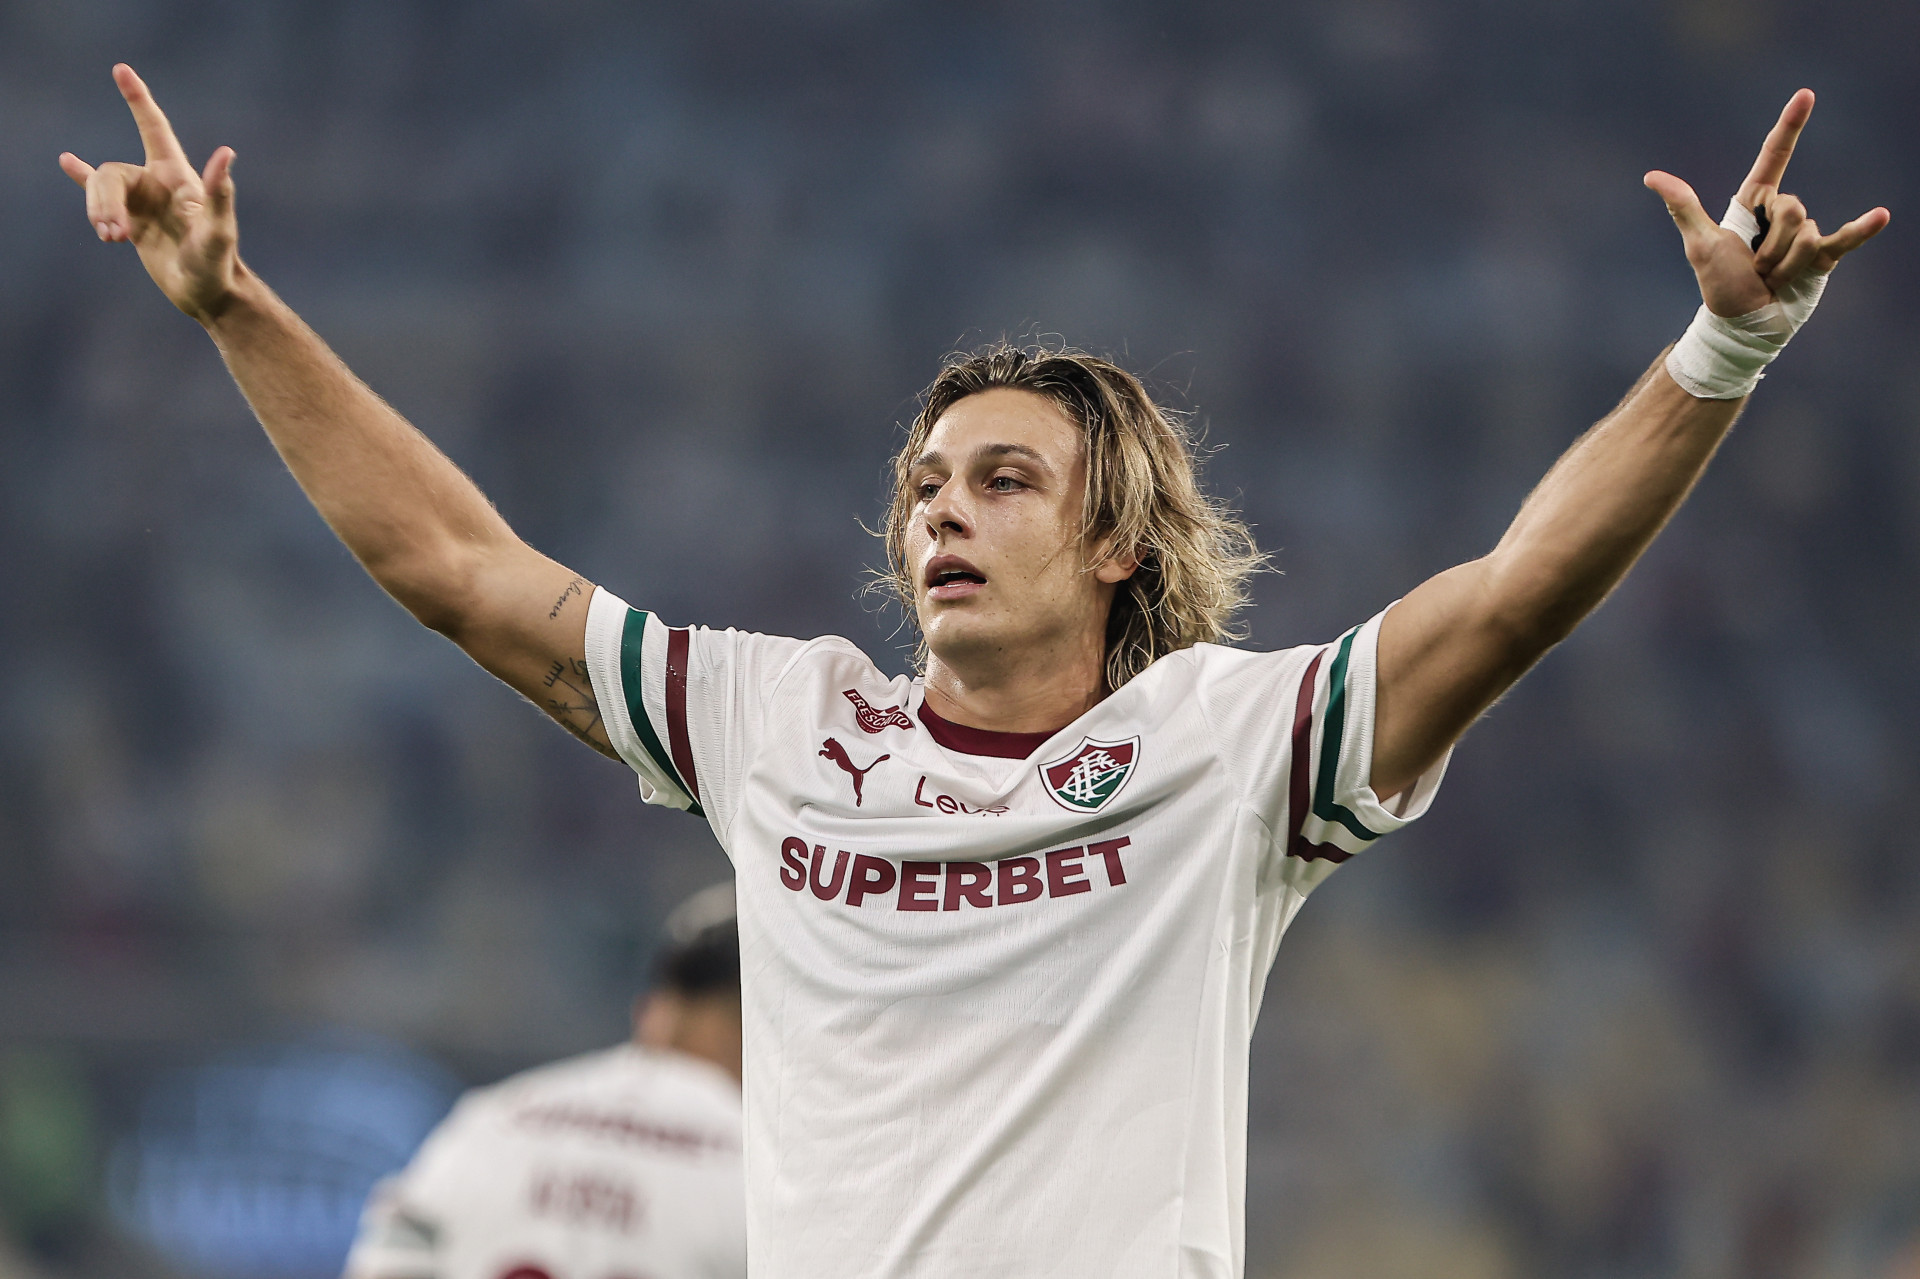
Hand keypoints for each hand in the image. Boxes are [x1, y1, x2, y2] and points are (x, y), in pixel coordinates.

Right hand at [59, 64, 239, 322]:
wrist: (207, 294)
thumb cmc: (217, 264)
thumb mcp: (218, 232)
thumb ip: (219, 193)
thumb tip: (226, 153)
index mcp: (177, 177)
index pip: (153, 127)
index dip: (138, 99)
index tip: (120, 69)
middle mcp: (158, 184)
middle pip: (112, 174)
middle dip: (104, 202)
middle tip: (114, 236)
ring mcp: (143, 202)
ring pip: (101, 190)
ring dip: (97, 212)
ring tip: (110, 239)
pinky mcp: (132, 221)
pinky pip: (100, 195)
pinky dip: (83, 180)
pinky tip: (67, 161)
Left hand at [1643, 89, 1888, 317]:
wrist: (1743, 323)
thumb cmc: (1720, 284)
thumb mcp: (1700, 243)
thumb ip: (1683, 206)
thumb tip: (1651, 176)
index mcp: (1754, 202)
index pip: (1774, 156)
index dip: (1790, 125)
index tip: (1806, 94)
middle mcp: (1783, 212)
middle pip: (1791, 207)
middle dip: (1770, 245)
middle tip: (1756, 267)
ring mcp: (1806, 233)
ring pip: (1806, 232)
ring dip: (1784, 263)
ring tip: (1771, 278)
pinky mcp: (1824, 256)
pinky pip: (1845, 239)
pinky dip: (1863, 229)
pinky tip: (1880, 216)